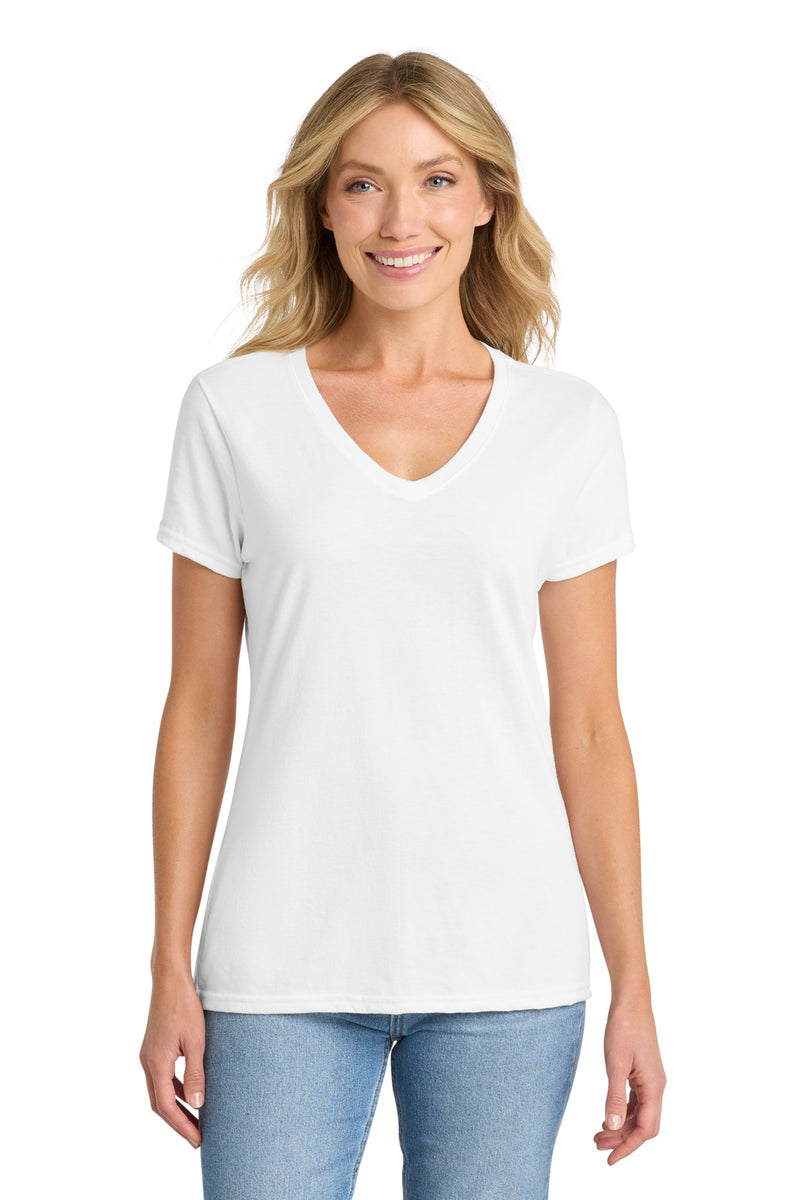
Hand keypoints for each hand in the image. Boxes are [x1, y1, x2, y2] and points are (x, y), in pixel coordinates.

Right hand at [140, 974, 206, 1149]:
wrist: (169, 981)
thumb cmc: (184, 1007)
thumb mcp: (196, 1042)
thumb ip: (195, 1074)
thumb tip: (197, 1106)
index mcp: (156, 1064)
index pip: (166, 1106)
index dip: (181, 1126)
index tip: (197, 1140)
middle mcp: (147, 1063)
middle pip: (159, 1104)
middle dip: (178, 1122)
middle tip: (196, 1137)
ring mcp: (148, 1055)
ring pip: (159, 1091)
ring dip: (176, 1107)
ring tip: (195, 1120)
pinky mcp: (153, 1048)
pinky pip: (162, 1078)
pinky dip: (174, 1090)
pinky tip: (189, 1092)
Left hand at [594, 994, 666, 1164]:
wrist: (631, 1001)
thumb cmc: (624, 1028)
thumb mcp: (615, 1063)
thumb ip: (615, 1096)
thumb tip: (612, 1126)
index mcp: (654, 1087)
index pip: (645, 1129)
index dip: (628, 1147)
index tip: (610, 1159)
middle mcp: (656, 1086)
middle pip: (643, 1125)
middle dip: (622, 1139)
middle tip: (597, 1147)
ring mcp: (650, 1079)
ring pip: (639, 1114)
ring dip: (620, 1126)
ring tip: (598, 1136)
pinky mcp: (643, 1072)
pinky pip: (636, 1101)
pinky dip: (623, 1112)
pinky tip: (609, 1116)